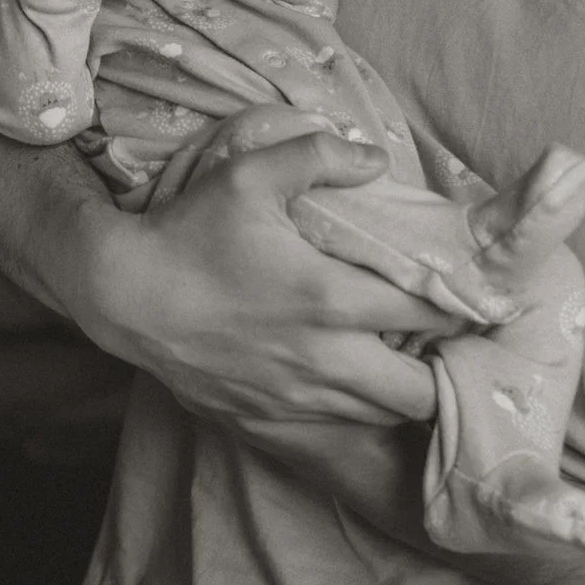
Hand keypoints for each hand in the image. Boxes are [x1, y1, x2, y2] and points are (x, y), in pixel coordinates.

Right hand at [56, 131, 446, 424]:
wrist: (124, 294)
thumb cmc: (190, 231)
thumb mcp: (250, 174)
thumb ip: (318, 155)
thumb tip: (375, 157)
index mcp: (331, 299)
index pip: (429, 315)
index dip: (456, 306)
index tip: (460, 294)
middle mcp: (324, 360)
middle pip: (422, 395)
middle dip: (439, 369)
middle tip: (432, 338)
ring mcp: (296, 398)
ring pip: (381, 418)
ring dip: (395, 389)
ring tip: (390, 354)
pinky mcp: (267, 419)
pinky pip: (334, 430)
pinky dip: (351, 410)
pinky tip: (340, 376)